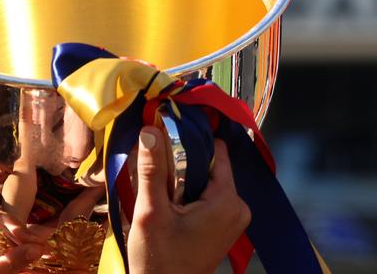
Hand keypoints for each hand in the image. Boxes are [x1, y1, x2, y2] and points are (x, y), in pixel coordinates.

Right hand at [127, 127, 250, 273]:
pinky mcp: (223, 225)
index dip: (189, 140)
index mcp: (228, 200)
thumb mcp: (151, 211)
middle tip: (155, 168)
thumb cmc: (159, 259)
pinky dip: (186, 191)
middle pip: (209, 164)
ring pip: (205, 178)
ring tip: (159, 188)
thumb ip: (152, 169)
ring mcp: (232, 217)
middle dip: (181, 161)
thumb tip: (150, 129)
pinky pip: (206, 193)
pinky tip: (167, 201)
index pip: (215, 150)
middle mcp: (238, 206)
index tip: (164, 136)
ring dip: (181, 177)